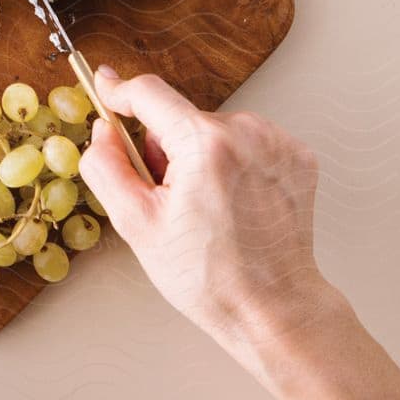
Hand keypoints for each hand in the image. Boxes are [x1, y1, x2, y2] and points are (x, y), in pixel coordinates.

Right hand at [78, 69, 330, 356]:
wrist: (275, 312)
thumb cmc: (212, 279)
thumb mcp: (136, 225)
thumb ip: (106, 167)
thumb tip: (103, 130)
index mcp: (206, 144)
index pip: (148, 93)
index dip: (119, 91)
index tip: (105, 87)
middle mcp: (247, 132)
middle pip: (180, 116)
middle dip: (166, 147)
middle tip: (170, 197)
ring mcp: (277, 142)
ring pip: (212, 129)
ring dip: (200, 154)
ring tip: (207, 206)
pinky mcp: (296, 155)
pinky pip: (244, 141)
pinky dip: (232, 162)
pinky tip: (234, 201)